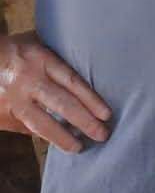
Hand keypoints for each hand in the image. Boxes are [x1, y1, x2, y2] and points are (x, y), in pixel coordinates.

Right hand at [0, 32, 111, 151]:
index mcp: (41, 59)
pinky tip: (54, 141)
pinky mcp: (1, 114)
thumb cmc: (14, 50)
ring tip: (78, 148)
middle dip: (85, 122)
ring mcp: (13, 99)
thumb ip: (57, 60)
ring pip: (41, 123)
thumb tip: (88, 77)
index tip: (106, 115)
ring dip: (62, 138)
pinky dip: (40, 135)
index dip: (92, 100)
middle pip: (62, 104)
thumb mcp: (37, 44)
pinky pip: (24, 127)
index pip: (73, 82)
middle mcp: (28, 80)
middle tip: (102, 135)